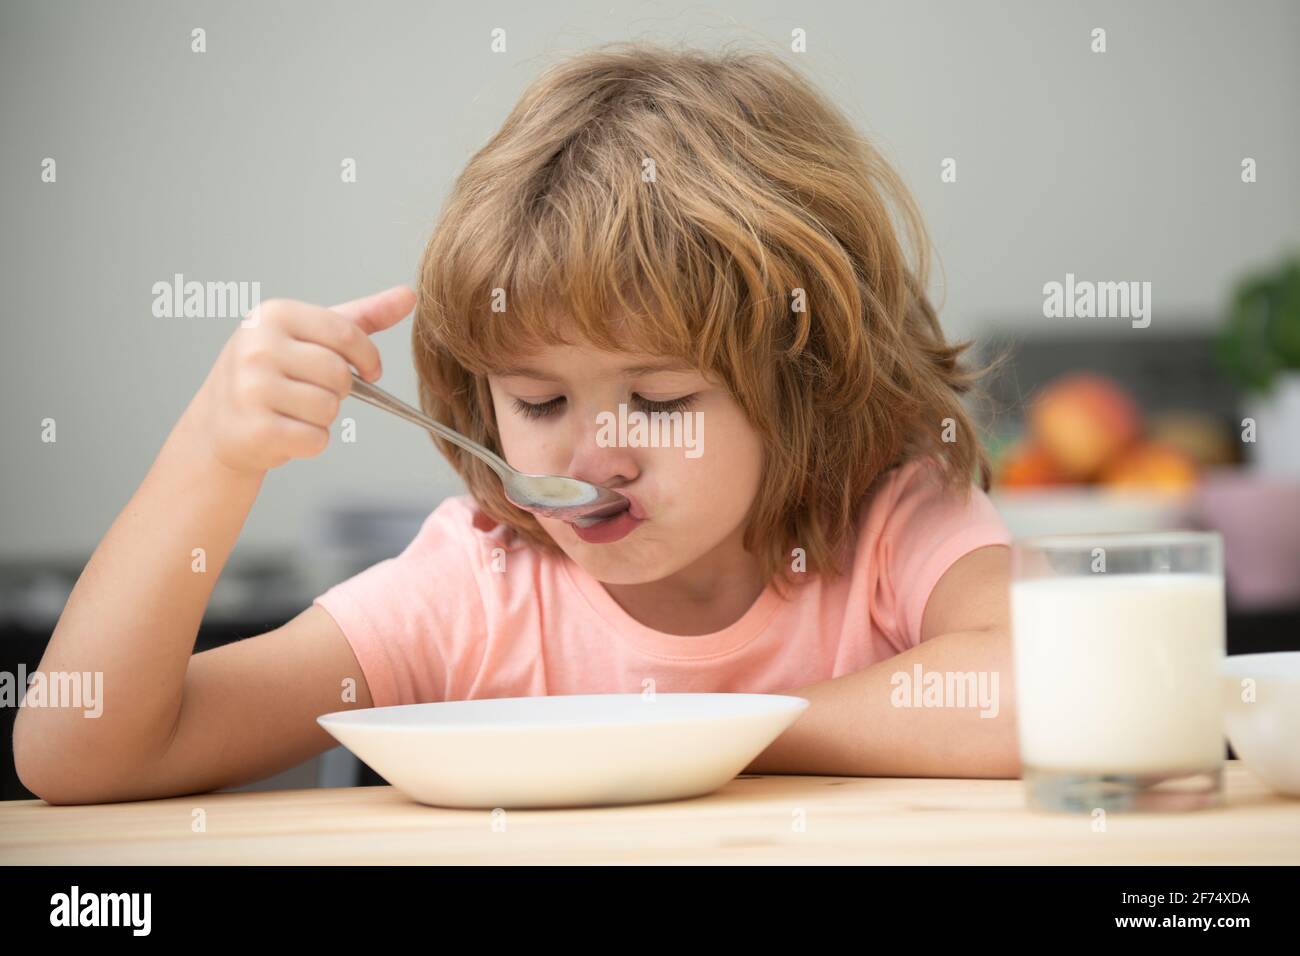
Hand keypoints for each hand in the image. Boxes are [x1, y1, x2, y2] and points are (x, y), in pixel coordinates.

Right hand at [188, 285, 416, 474]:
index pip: (346, 334)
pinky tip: (287, 432)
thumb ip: (362, 317)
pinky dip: (312, 442)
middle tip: (312, 391)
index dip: (368, 358)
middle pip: (340, 375)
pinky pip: (316, 439)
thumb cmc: (273, 374)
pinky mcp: (255, 429)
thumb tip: (409, 295)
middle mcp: (257, 347)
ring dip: (323, 418)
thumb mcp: (311, 336)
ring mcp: (252, 388)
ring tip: (294, 410)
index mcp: (273, 315)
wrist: (220, 424)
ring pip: (329, 408)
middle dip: (339, 390)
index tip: (369, 371)